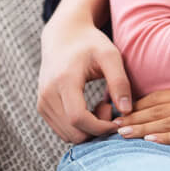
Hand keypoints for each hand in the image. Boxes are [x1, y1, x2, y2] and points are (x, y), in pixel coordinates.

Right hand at [37, 16, 132, 143]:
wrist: (64, 35)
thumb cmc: (91, 43)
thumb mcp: (110, 56)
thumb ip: (120, 82)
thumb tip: (127, 111)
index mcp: (64, 81)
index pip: (78, 118)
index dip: (100, 126)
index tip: (119, 120)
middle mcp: (47, 94)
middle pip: (72, 131)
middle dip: (96, 129)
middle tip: (110, 108)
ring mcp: (42, 102)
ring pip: (66, 134)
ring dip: (88, 129)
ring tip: (102, 106)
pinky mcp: (42, 107)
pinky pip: (61, 129)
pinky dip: (78, 127)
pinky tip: (90, 108)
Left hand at [113, 85, 169, 144]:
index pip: (159, 97)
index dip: (138, 104)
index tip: (120, 111)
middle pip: (157, 110)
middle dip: (133, 117)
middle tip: (112, 125)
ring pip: (165, 122)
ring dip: (142, 128)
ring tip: (123, 133)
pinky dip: (166, 138)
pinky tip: (150, 141)